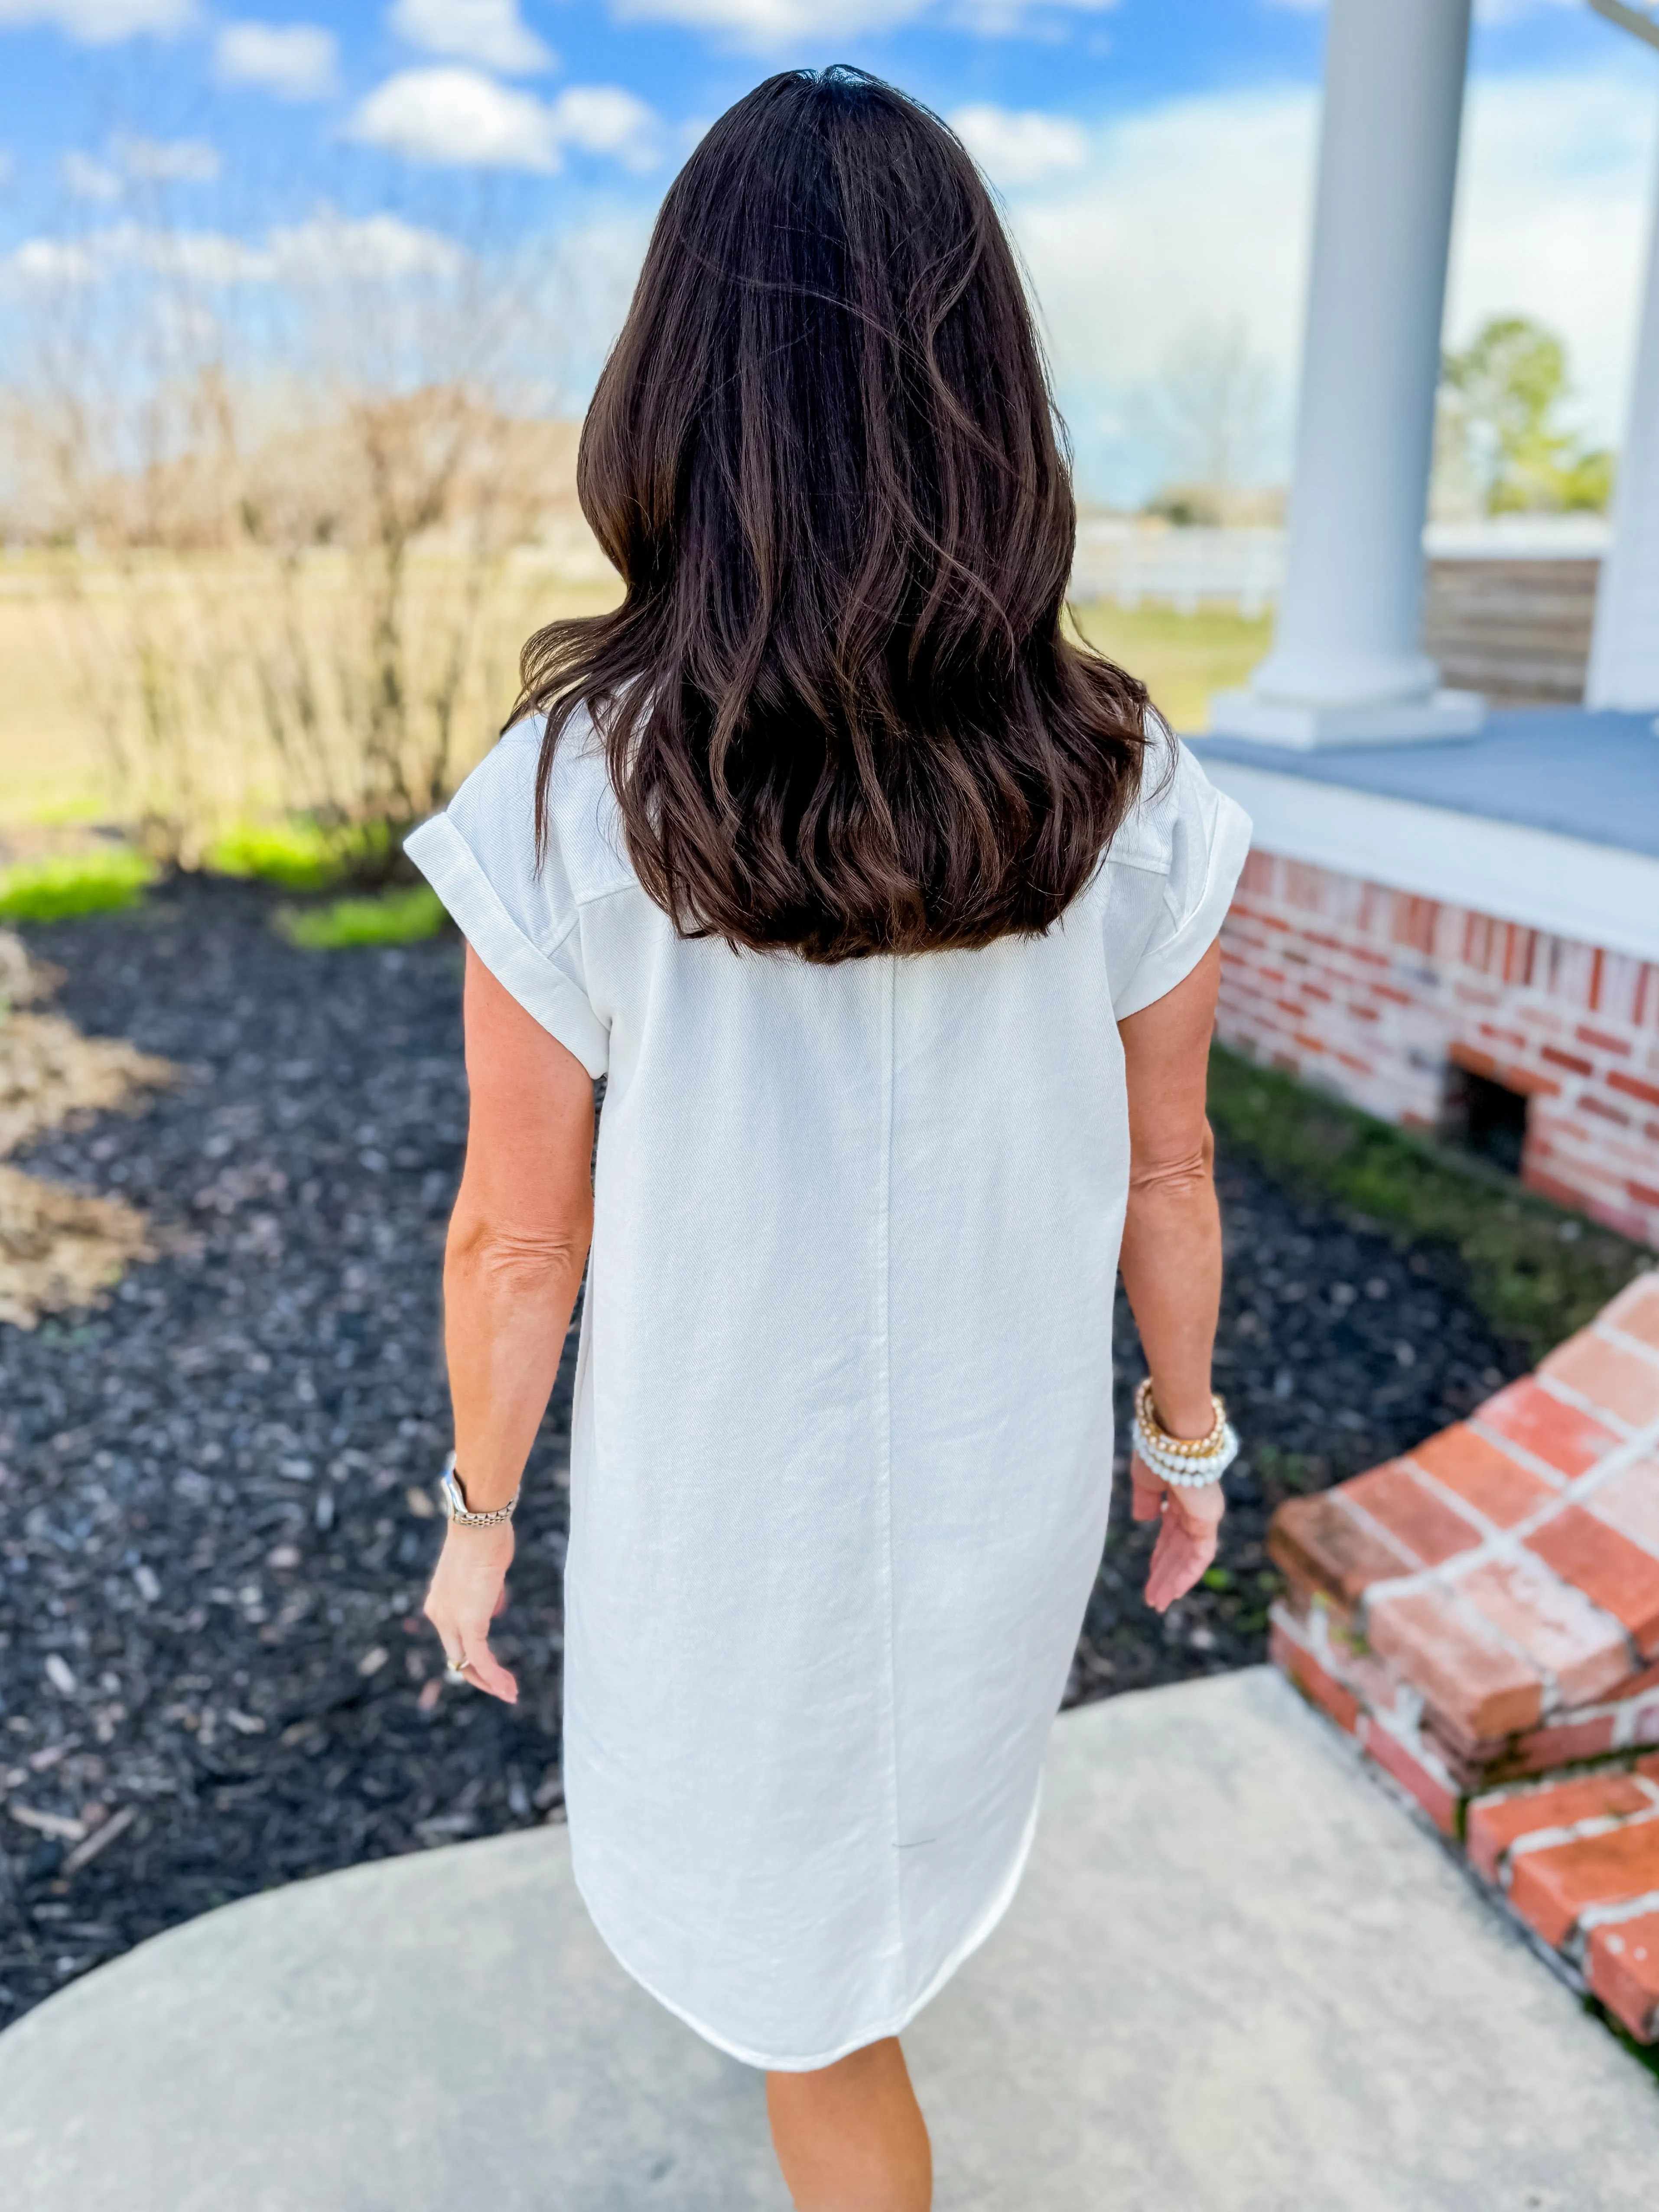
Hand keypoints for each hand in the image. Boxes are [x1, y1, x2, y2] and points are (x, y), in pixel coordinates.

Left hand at [423, 1522, 518, 1702]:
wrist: (479, 1525)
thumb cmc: (485, 1539)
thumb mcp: (484, 1572)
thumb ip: (485, 1593)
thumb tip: (493, 1608)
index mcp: (439, 1603)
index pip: (453, 1639)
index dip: (473, 1655)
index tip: (493, 1664)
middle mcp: (439, 1615)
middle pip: (457, 1658)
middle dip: (480, 1677)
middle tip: (503, 1687)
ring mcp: (452, 1621)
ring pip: (468, 1664)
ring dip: (490, 1683)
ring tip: (510, 1693)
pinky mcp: (470, 1623)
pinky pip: (481, 1658)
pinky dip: (494, 1677)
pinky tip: (508, 1688)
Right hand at [1131, 1452, 1225, 1613]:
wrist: (1174, 1436)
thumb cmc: (1158, 1450)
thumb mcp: (1144, 1480)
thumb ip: (1145, 1502)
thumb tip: (1144, 1521)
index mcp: (1179, 1497)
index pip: (1171, 1534)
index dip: (1160, 1556)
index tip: (1150, 1575)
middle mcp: (1194, 1509)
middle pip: (1179, 1550)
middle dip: (1164, 1575)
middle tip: (1153, 1599)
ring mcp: (1204, 1515)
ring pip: (1189, 1557)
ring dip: (1172, 1581)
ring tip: (1158, 1602)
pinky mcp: (1209, 1520)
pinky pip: (1201, 1554)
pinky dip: (1188, 1574)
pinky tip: (1175, 1591)